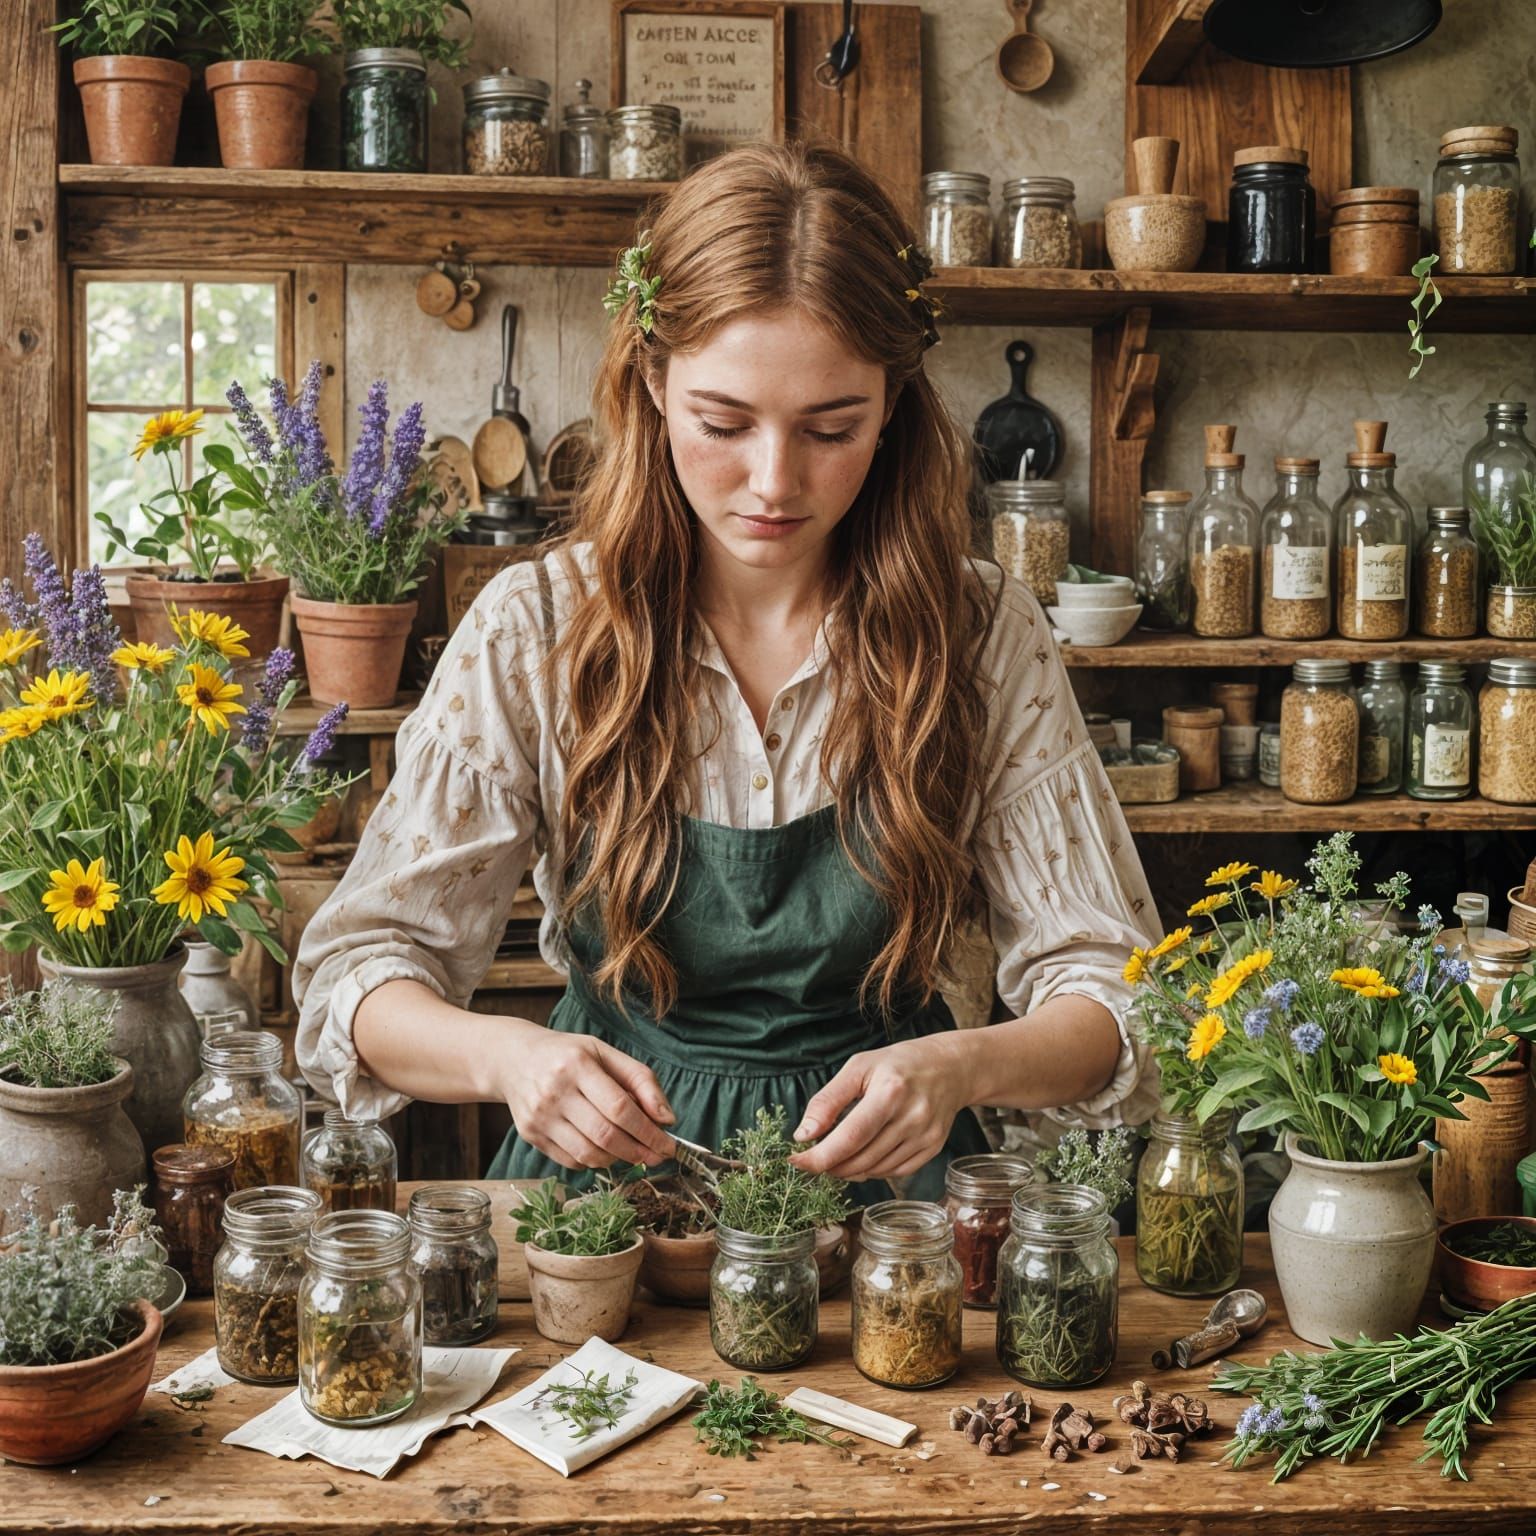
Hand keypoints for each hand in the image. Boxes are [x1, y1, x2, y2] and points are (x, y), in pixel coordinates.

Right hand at [500, 1025, 675, 1170]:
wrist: (514, 1059)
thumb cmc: (569, 1054)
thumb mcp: (605, 1053)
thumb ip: (640, 1080)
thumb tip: (667, 1119)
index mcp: (577, 1064)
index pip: (619, 1107)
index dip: (648, 1132)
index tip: (669, 1145)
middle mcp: (554, 1091)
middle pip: (605, 1135)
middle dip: (638, 1151)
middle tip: (658, 1156)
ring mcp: (539, 1116)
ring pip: (588, 1154)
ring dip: (618, 1160)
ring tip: (633, 1152)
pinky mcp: (530, 1135)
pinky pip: (571, 1161)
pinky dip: (594, 1161)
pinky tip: (604, 1150)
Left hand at [788, 1033, 977, 1181]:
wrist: (950, 1068)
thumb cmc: (898, 1064)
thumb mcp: (858, 1067)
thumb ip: (828, 1101)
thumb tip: (803, 1135)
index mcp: (890, 1092)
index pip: (850, 1137)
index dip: (819, 1156)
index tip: (795, 1161)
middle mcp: (912, 1117)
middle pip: (861, 1159)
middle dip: (829, 1165)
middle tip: (814, 1156)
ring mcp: (926, 1136)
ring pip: (875, 1171)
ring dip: (848, 1169)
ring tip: (837, 1154)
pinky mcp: (933, 1149)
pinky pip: (894, 1172)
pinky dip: (872, 1170)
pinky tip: (864, 1155)